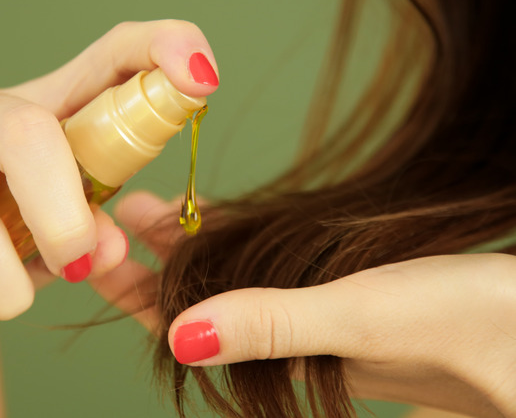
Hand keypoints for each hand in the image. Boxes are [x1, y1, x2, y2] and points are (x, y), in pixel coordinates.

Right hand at [0, 20, 219, 349]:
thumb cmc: (3, 228)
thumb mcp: (63, 223)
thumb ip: (96, 226)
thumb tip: (101, 247)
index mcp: (42, 108)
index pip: (111, 55)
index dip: (162, 50)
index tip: (199, 79)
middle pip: (28, 134)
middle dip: (62, 219)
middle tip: (78, 265)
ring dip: (5, 288)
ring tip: (9, 300)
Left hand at [93, 192, 515, 416]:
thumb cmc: (467, 327)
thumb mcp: (361, 318)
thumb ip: (273, 325)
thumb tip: (178, 338)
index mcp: (282, 360)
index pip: (183, 326)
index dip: (135, 289)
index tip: (98, 245)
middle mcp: (289, 345)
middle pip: (196, 302)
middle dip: (149, 261)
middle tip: (110, 209)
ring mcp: (315, 321)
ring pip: (229, 284)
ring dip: (188, 249)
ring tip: (149, 206)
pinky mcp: (345, 300)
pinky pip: (270, 271)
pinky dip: (238, 244)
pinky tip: (222, 221)